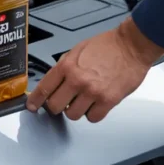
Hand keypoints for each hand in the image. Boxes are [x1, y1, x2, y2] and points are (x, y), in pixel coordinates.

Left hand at [26, 17, 163, 122]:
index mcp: (67, 66)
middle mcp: (77, 80)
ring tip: (83, 100)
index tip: (32, 106)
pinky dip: (92, 114)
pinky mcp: (108, 101)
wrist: (131, 46)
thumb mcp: (77, 50)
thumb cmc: (107, 46)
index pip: (44, 88)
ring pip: (73, 115)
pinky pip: (92, 118)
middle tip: (63, 101)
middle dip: (57, 106)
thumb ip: (64, 67)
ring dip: (76, 110)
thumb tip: (53, 82)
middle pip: (55, 106)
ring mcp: (92, 92)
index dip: (35, 100)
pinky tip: (95, 104)